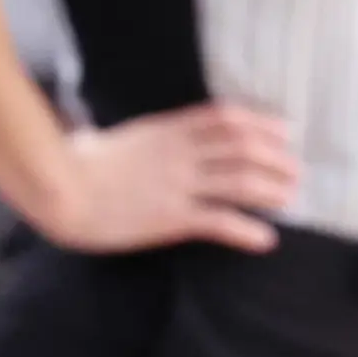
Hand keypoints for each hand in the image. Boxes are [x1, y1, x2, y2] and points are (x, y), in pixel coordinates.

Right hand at [35, 103, 298, 253]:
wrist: (61, 190)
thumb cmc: (79, 162)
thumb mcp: (122, 135)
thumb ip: (146, 134)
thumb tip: (150, 132)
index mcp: (169, 128)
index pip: (226, 117)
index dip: (260, 123)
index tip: (283, 131)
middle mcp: (182, 152)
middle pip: (243, 147)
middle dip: (275, 157)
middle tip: (296, 170)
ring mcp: (179, 184)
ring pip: (239, 181)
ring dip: (270, 189)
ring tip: (289, 198)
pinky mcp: (171, 218)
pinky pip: (218, 221)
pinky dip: (247, 230)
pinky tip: (265, 239)